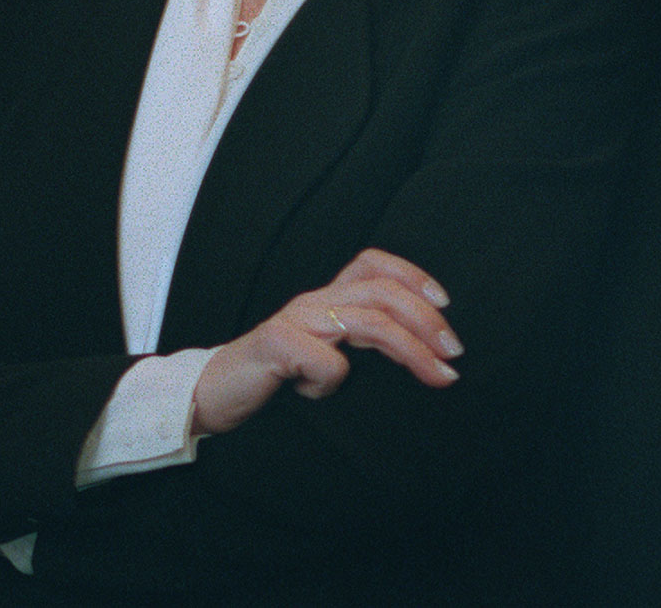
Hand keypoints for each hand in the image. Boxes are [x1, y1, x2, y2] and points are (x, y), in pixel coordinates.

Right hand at [193, 248, 460, 435]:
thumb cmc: (272, 380)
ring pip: (366, 320)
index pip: (373, 264)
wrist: (207, 397)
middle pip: (381, 292)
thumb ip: (356, 346)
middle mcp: (313, 302)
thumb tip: (419, 355)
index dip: (413, 275)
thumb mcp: (321, 355)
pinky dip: (334, 380)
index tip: (446, 304)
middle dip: (426, 319)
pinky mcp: (274, 346)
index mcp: (325, 300)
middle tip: (454, 351)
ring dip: (410, 348)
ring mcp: (294, 321)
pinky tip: (318, 393)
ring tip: (438, 373)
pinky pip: (325, 360)